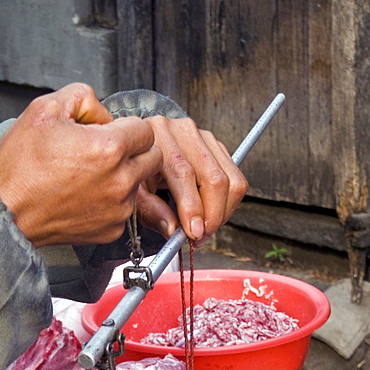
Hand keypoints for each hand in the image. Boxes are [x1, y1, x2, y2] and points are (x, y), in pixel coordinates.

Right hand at [0, 84, 162, 246]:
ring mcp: (117, 209)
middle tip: (104, 153)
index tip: (108, 133)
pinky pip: (124, 210)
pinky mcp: (110, 230)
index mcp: (109, 148)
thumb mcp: (45, 109)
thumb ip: (84, 97)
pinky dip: (111, 201)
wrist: (5, 212)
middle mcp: (120, 181)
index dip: (126, 127)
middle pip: (152, 158)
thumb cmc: (20, 167)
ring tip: (88, 176)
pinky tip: (85, 196)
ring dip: (123, 177)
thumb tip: (104, 113)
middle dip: (134, 151)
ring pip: (139, 185)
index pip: (146, 130)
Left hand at [133, 116, 247, 243]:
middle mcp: (183, 132)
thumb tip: (173, 231)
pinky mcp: (216, 147)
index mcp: (157, 137)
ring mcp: (203, 137)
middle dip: (212, 215)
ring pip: (231, 180)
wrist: (141, 151)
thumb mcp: (134, 193)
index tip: (194, 233)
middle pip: (214, 178)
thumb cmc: (136, 173)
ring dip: (222, 212)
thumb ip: (152, 211)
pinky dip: (227, 203)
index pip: (184, 173)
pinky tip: (211, 214)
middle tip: (200, 237)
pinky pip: (235, 179)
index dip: (193, 207)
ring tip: (205, 228)